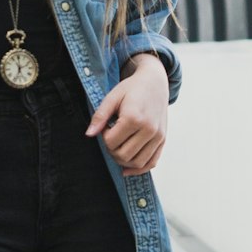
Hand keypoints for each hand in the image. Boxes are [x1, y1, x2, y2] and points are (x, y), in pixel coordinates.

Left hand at [86, 53, 169, 170]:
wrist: (155, 82)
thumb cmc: (132, 88)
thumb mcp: (112, 97)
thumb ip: (100, 116)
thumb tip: (89, 134)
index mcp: (134, 118)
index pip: (111, 142)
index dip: (104, 137)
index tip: (106, 126)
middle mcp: (149, 129)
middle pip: (123, 155)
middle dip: (112, 150)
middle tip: (111, 136)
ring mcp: (158, 136)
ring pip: (137, 162)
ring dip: (123, 161)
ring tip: (118, 147)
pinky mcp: (163, 140)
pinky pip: (151, 162)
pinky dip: (139, 169)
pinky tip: (126, 168)